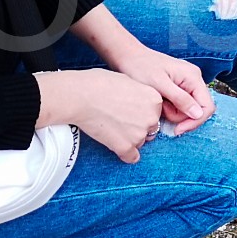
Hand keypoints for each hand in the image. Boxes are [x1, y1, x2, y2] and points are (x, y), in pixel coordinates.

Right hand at [36, 69, 178, 163]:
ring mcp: (139, 133)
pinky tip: (116, 145)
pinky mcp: (125, 147)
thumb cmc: (99, 83)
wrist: (80, 96)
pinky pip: (132, 157)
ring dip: (130, 138)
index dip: (142, 112)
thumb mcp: (128, 80)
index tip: (130, 111)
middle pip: (150, 128)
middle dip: (138, 126)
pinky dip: (125, 154)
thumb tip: (140, 101)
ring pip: (140, 142)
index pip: (156, 112)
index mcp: (154, 99)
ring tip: (112, 128)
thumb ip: (140, 94)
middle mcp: (151, 117)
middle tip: (120, 120)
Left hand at [110, 45, 214, 133]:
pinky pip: (181, 104)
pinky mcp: (179, 87)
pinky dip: (170, 108)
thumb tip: (198, 114)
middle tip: (161, 109)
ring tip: (159, 102)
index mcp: (193, 77)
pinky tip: (160, 101)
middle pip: (198, 110)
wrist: (128, 56)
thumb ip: (180, 99)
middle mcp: (194, 79)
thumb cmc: (141, 67)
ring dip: (173, 112)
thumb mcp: (159, 84)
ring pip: (188, 109)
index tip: (177, 130)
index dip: (195, 121)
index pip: (207, 106)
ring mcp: (187, 83)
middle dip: (180, 116)